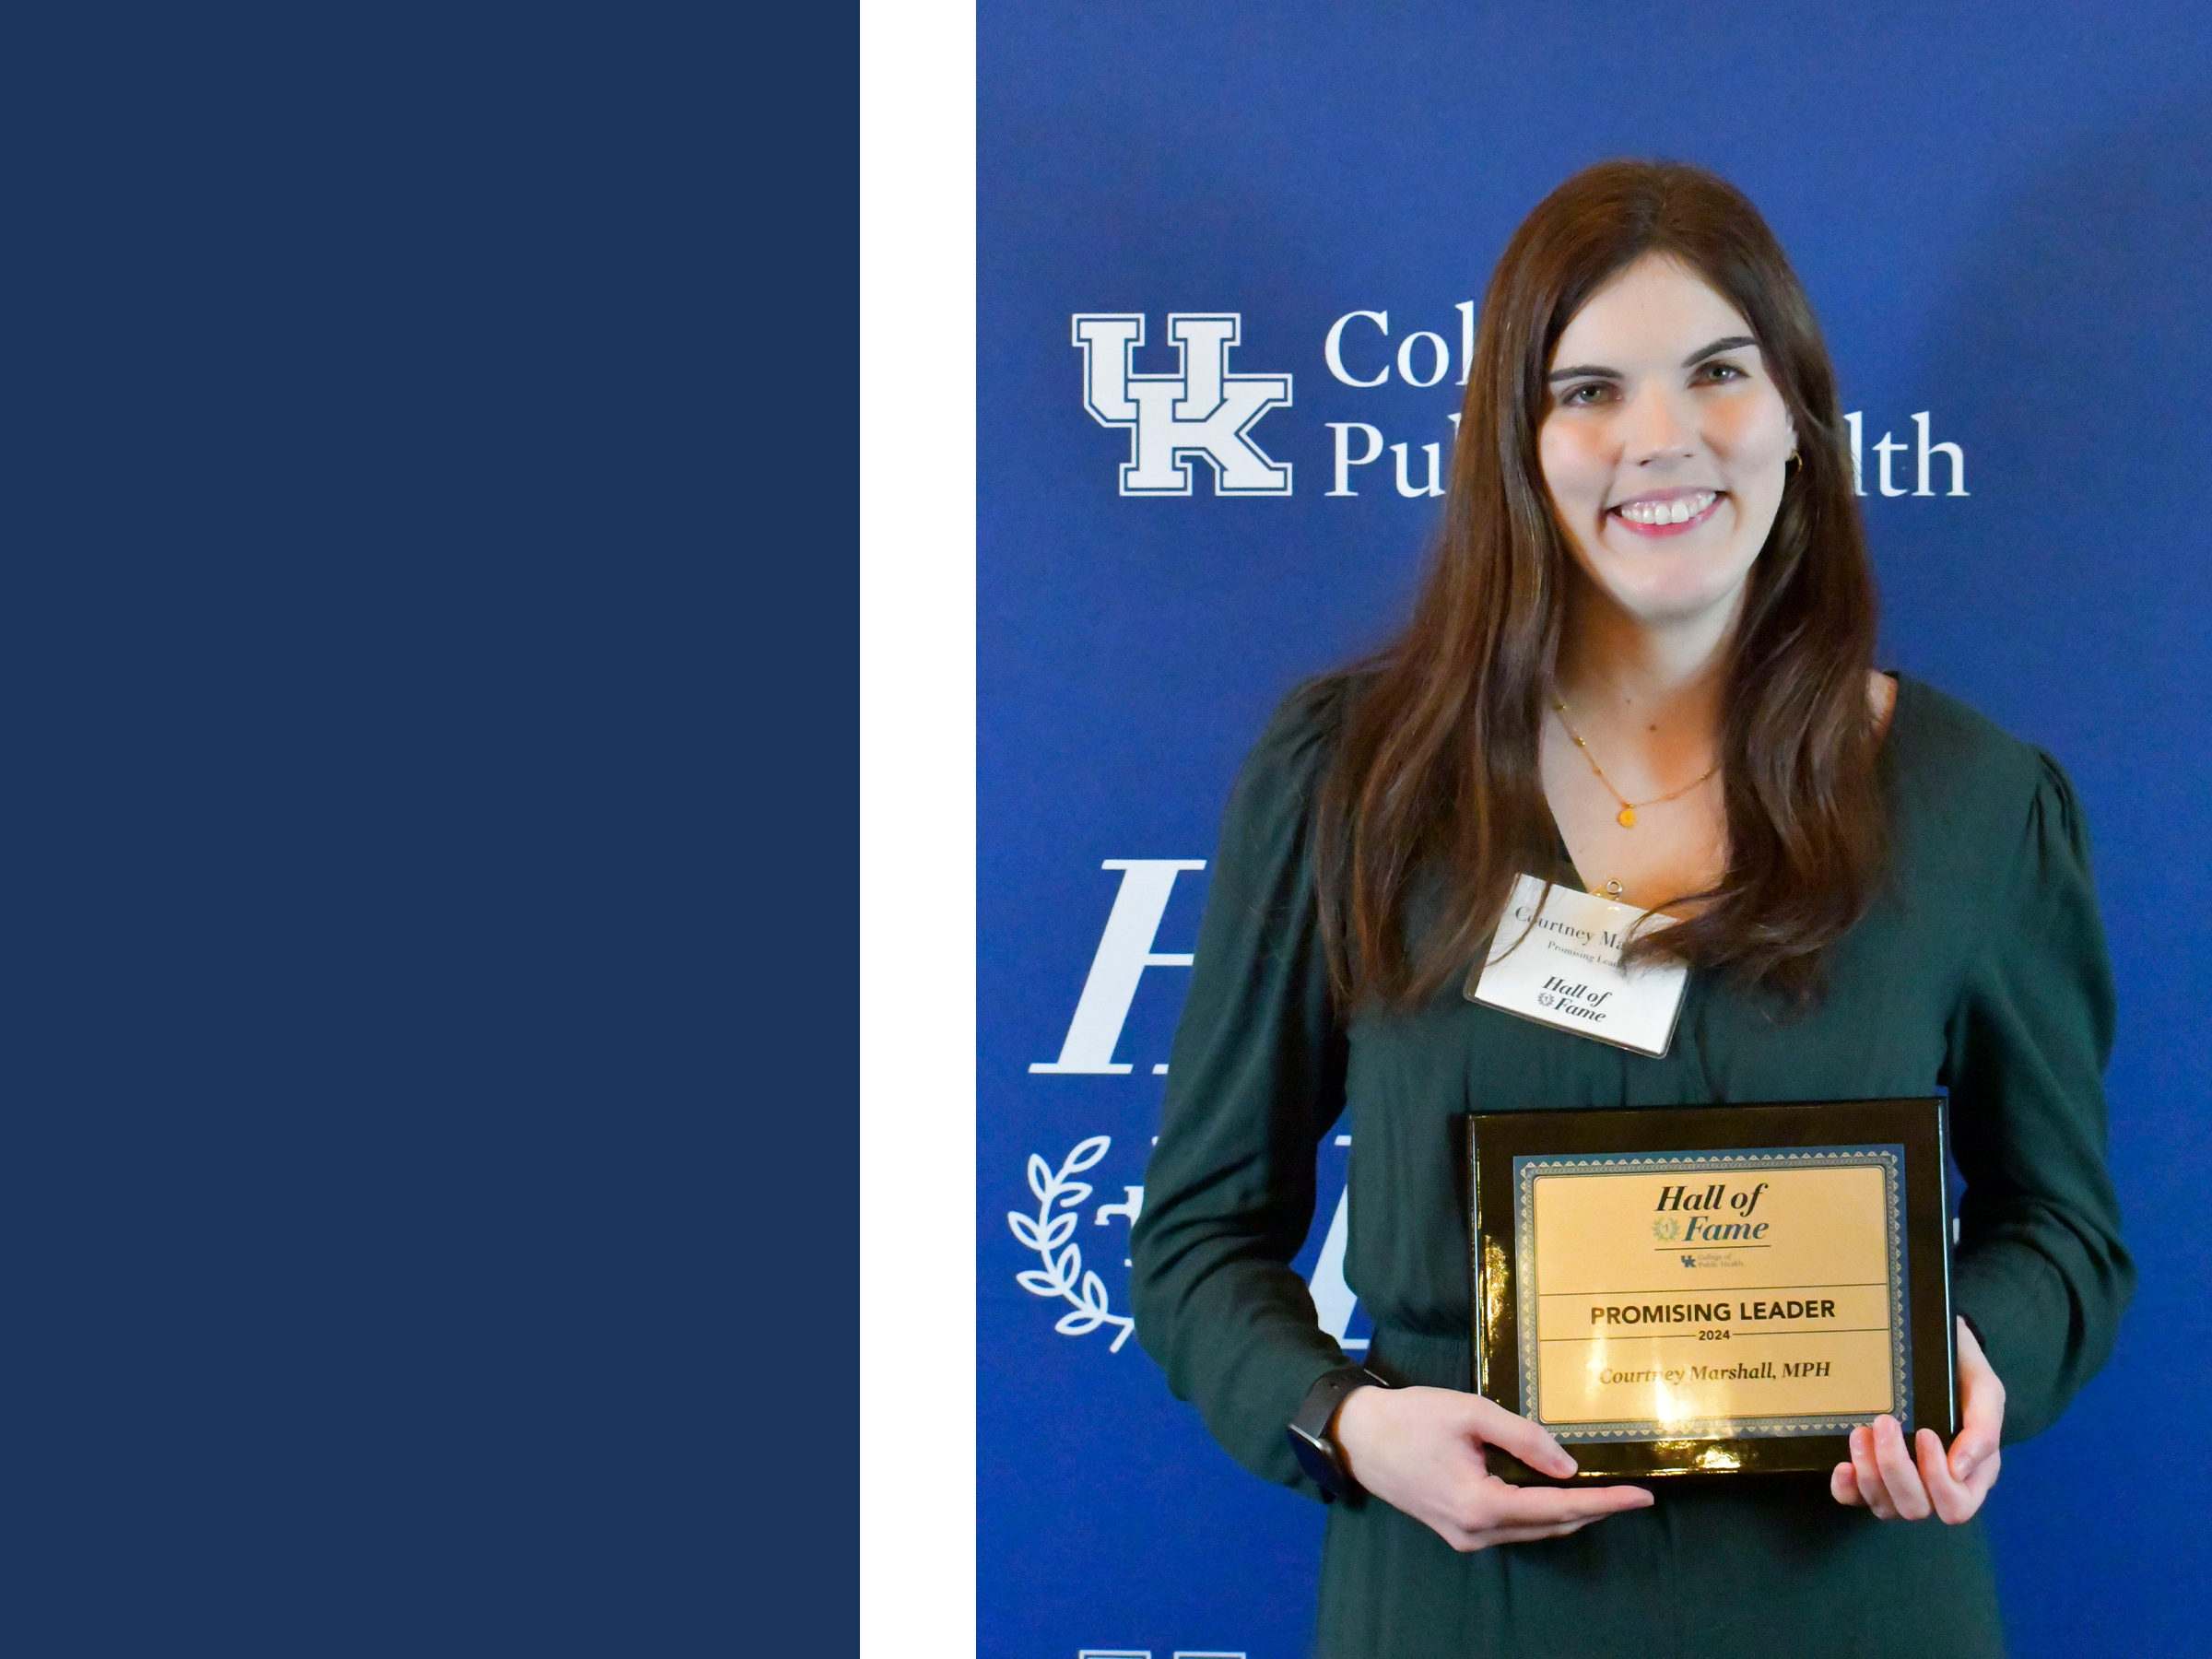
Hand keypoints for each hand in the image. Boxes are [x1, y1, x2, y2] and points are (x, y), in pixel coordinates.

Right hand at [1333, 1383, 1652, 1551]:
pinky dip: (1541, 1513)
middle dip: (1594, 1510)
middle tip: (1631, 1493)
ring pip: (1533, 1531)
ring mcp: (1465, 1538)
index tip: (1641, 1497)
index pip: (1557, 1508)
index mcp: (1480, 1504)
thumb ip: (1524, 1438)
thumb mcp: (1470, 1413)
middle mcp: (1475, 1533)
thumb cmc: (1410, 1418)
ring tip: (1604, 1492)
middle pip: (1550, 1526)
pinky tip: (1557, 1494)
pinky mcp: (1457, 1532)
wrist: (1357, 1437)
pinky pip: (1513, 1528)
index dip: (1604, 1502)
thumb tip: (1569, 1467)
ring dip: (1569, 1513)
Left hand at [1830, 1317, 2003, 1522]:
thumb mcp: (1985, 1390)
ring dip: (1869, 1473)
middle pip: (1916, 1508)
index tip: (1926, 1433)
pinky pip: (1856, 1499)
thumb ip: (1984, 1428)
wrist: (1929, 1345)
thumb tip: (1958, 1471)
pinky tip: (1843, 1466)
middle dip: (1895, 1468)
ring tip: (1860, 1432)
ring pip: (1886, 1508)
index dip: (1938, 1480)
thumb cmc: (1962, 1371)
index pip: (1956, 1506)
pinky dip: (1847, 1489)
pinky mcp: (1871, 1474)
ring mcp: (1901, 1484)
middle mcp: (1937, 1488)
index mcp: (1971, 1475)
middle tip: (1885, 1422)